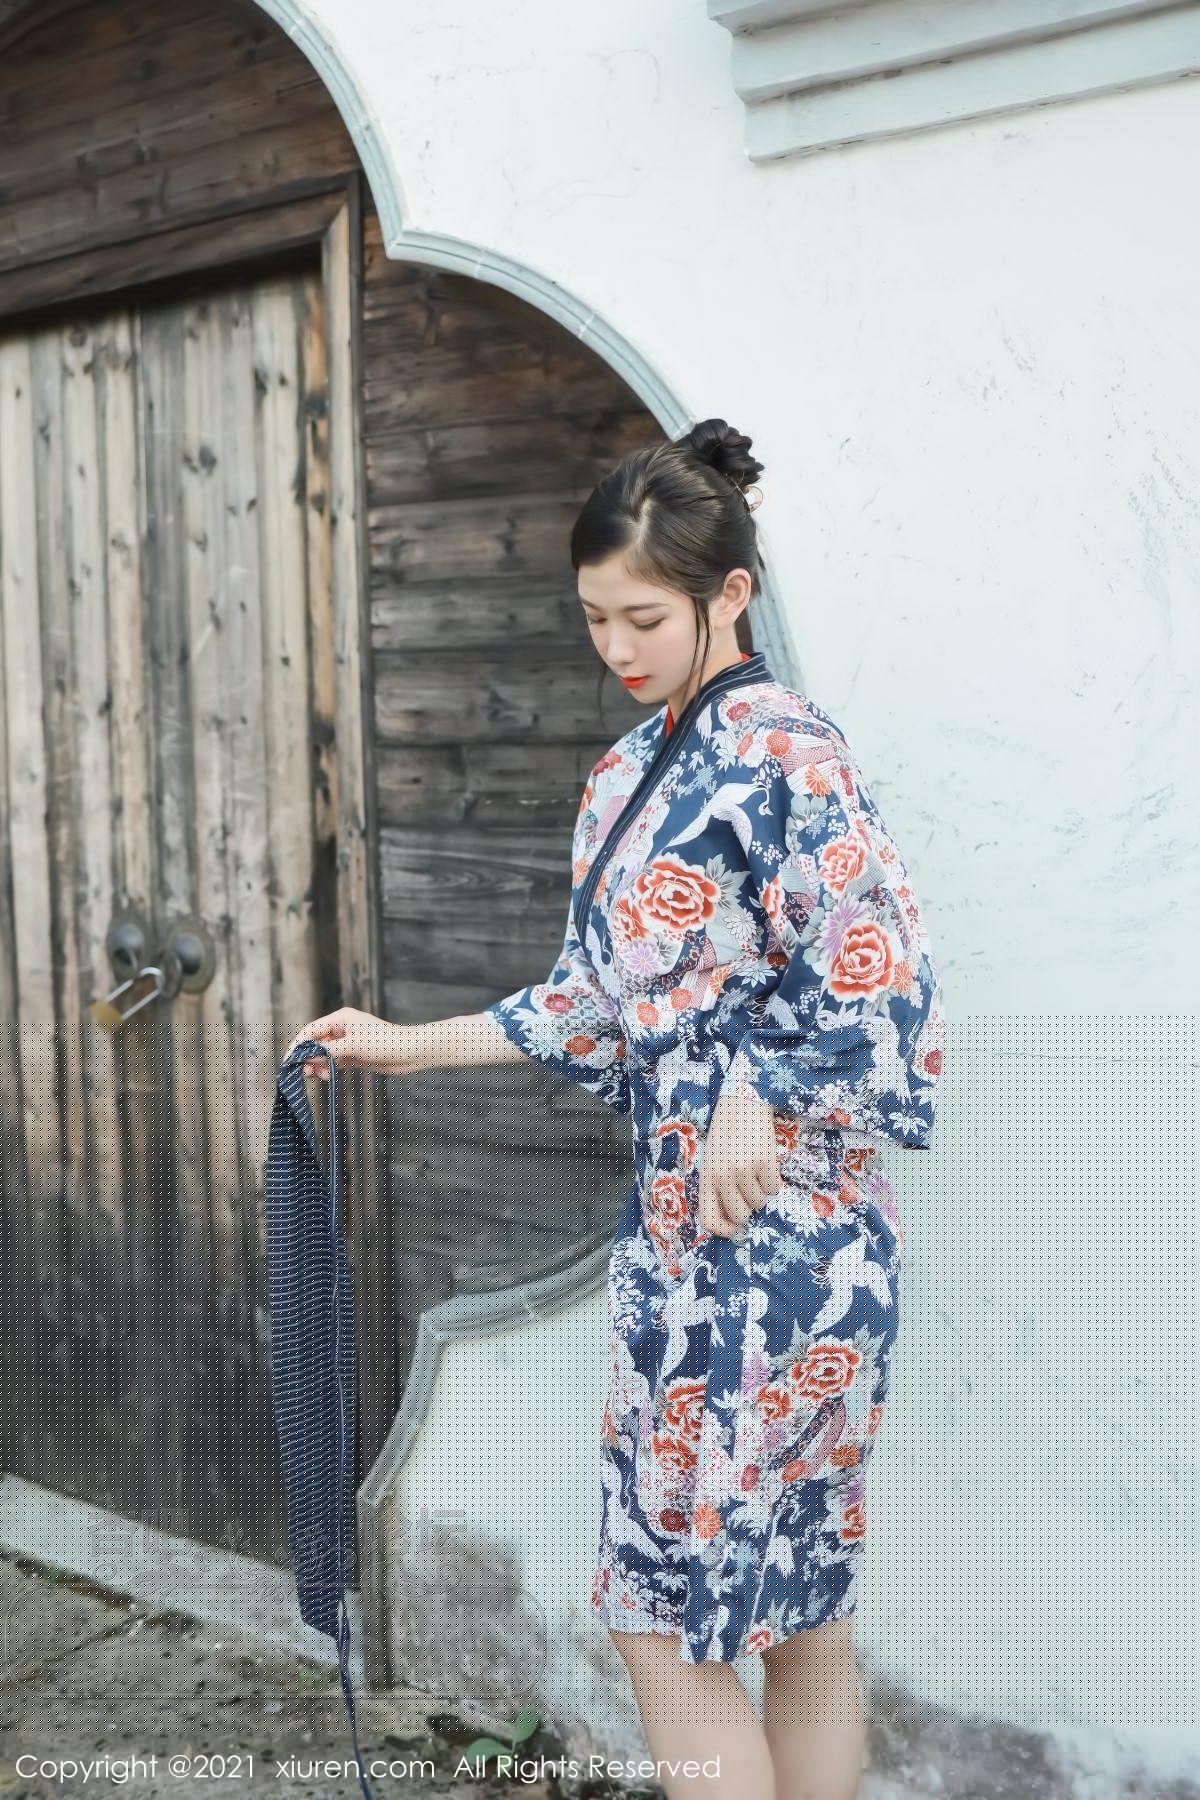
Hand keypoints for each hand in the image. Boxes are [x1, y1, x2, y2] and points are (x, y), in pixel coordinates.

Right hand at [283, 1007, 419, 1079]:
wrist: (409, 1053)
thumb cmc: (383, 1043)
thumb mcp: (352, 1046)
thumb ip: (328, 1052)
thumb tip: (306, 1057)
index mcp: (340, 1019)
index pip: (311, 1030)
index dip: (299, 1044)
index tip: (289, 1060)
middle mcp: (342, 1029)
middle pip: (316, 1043)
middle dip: (308, 1057)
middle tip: (303, 1073)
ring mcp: (348, 1043)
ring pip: (324, 1054)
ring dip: (317, 1064)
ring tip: (316, 1076)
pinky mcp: (354, 1056)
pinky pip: (334, 1062)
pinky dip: (328, 1069)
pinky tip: (327, 1076)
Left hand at [698, 1089, 780, 1238]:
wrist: (742, 1104)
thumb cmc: (726, 1136)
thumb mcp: (712, 1161)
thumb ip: (717, 1187)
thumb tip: (732, 1220)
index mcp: (706, 1178)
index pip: (709, 1219)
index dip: (723, 1231)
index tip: (733, 1229)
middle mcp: (723, 1177)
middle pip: (740, 1216)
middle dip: (747, 1208)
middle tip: (747, 1190)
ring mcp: (744, 1170)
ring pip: (759, 1202)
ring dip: (760, 1191)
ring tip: (754, 1170)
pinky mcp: (764, 1161)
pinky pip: (773, 1189)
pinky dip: (772, 1181)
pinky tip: (764, 1164)